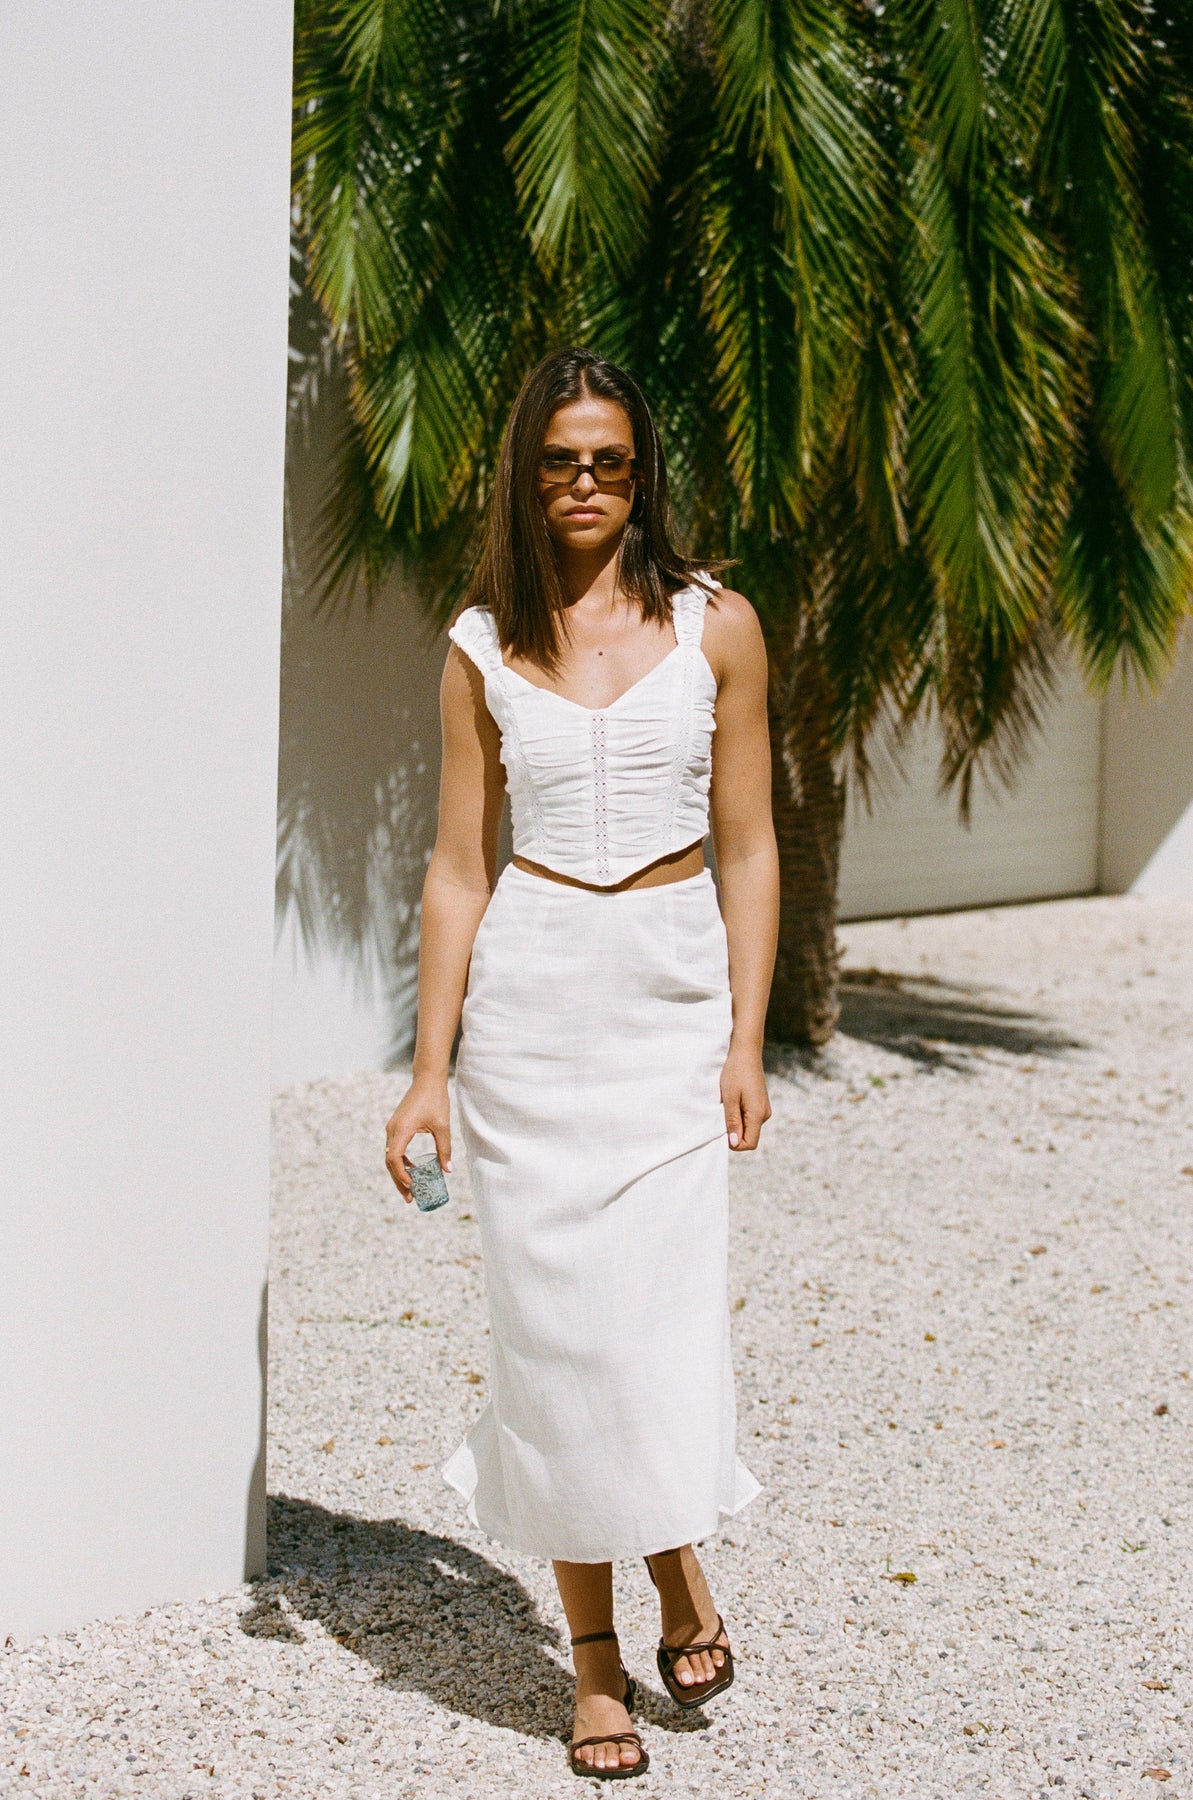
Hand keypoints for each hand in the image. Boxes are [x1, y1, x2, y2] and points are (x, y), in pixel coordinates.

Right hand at [385, 1075, 452, 1202]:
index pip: (394, 1158)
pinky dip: (400, 1162)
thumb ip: (444, 1149)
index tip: (411, 1187)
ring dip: (398, 1173)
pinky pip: (394, 1148)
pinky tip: (413, 1170)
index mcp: (401, 1129)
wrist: (427, 1080)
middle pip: (389, 1161)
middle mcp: (392, 1129)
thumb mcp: (442, 1126)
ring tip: (410, 1188)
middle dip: (398, 1180)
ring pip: (390, 1156)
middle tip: (409, 1198)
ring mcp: (392, 1127)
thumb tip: (448, 1171)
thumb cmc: (435, 1100)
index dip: (400, 1175)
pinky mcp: (396, 1126)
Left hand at [720, 1044, 770, 1150]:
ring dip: (736, 1121)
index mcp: (758, 1114)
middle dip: (734, 1131)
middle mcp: (765, 1114)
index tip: (722, 1129)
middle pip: (749, 1136)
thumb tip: (734, 1143)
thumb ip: (732, 1121)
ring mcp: (764, 1108)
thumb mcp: (729, 1098)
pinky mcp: (760, 1103)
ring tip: (728, 1103)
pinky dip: (739, 1114)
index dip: (735, 1143)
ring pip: (749, 1127)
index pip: (750, 1143)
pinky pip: (750, 1118)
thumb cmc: (735, 1072)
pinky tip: (733, 1099)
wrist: (746, 1051)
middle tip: (723, 1112)